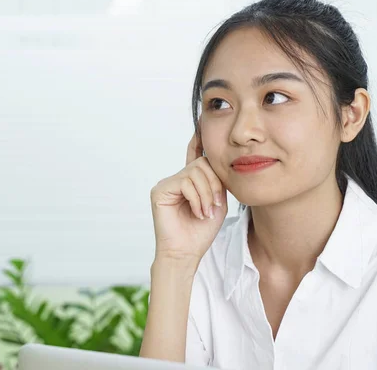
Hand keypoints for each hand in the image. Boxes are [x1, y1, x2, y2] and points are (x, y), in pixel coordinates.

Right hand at [150, 133, 227, 265]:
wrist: (186, 252)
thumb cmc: (200, 232)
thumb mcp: (216, 202)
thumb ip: (215, 181)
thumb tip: (214, 160)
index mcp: (189, 182)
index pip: (194, 156)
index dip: (197, 141)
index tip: (201, 125)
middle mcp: (176, 180)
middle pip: (202, 164)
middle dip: (214, 184)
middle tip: (215, 205)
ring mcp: (166, 184)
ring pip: (195, 172)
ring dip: (207, 194)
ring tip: (206, 212)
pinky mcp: (160, 190)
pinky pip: (186, 182)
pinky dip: (197, 198)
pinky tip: (198, 213)